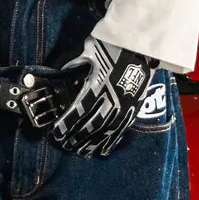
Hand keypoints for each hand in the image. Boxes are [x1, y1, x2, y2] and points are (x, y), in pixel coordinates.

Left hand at [49, 36, 151, 156]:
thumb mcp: (90, 52)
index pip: (78, 111)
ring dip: (91, 143)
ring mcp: (124, 107)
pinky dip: (110, 142)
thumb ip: (76, 65)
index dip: (66, 124)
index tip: (56, 132)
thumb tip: (65, 72)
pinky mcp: (134, 110)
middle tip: (64, 145)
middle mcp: (110, 100)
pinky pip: (120, 130)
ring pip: (105, 132)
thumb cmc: (115, 47)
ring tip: (80, 152)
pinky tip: (102, 150)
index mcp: (98, 86)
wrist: (143, 49)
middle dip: (76, 137)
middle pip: (90, 126)